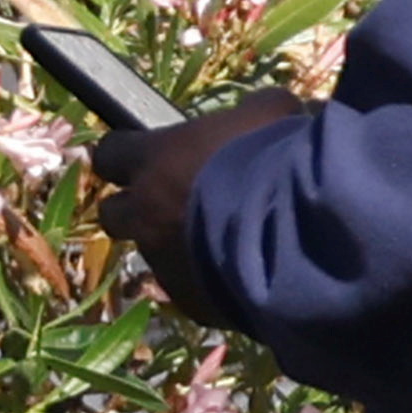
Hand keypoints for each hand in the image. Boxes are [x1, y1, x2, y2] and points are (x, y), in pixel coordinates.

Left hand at [98, 92, 301, 323]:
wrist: (300, 237)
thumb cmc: (276, 164)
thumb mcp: (273, 117)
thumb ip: (257, 113)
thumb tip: (271, 110)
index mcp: (156, 160)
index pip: (111, 153)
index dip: (126, 155)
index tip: (147, 156)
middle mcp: (146, 213)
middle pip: (114, 213)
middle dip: (137, 210)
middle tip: (175, 206)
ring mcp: (165, 262)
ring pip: (154, 256)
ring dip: (179, 248)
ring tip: (225, 246)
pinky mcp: (194, 302)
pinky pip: (193, 292)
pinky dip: (211, 284)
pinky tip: (247, 276)